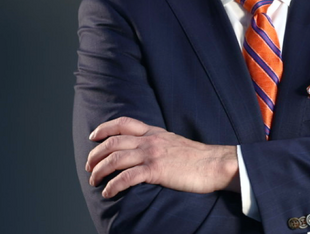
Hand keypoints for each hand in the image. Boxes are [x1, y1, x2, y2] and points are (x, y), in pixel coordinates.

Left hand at [86, 117, 238, 197]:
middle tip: (89, 166)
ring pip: (116, 159)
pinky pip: (127, 177)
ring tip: (94, 180)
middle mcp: (150, 140)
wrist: (213, 163)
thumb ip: (158, 142)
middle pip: (114, 142)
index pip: (124, 123)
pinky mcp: (156, 170)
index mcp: (154, 132)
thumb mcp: (173, 142)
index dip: (105, 128)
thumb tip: (144, 150)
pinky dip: (113, 185)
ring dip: (100, 170)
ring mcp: (152, 154)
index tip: (94, 136)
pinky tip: (109, 192)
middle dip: (96, 153)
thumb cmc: (196, 157)